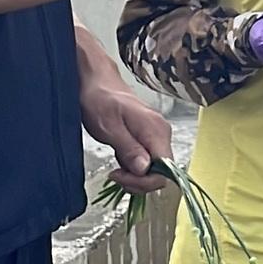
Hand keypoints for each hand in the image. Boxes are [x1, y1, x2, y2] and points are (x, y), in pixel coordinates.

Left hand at [82, 78, 174, 194]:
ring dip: (134, 175)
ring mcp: (157, 136)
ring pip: (154, 169)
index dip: (144, 181)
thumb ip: (129, 149)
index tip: (120, 176)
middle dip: (138, 181)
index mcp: (156, 131)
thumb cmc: (100, 100)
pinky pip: (148, 161)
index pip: (166, 171)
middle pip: (162, 173)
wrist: (96, 82)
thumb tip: (144, 169)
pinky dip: (133, 167)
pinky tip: (120, 158)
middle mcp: (162, 134)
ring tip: (115, 166)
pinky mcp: (149, 138)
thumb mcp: (109, 127)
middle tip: (115, 175)